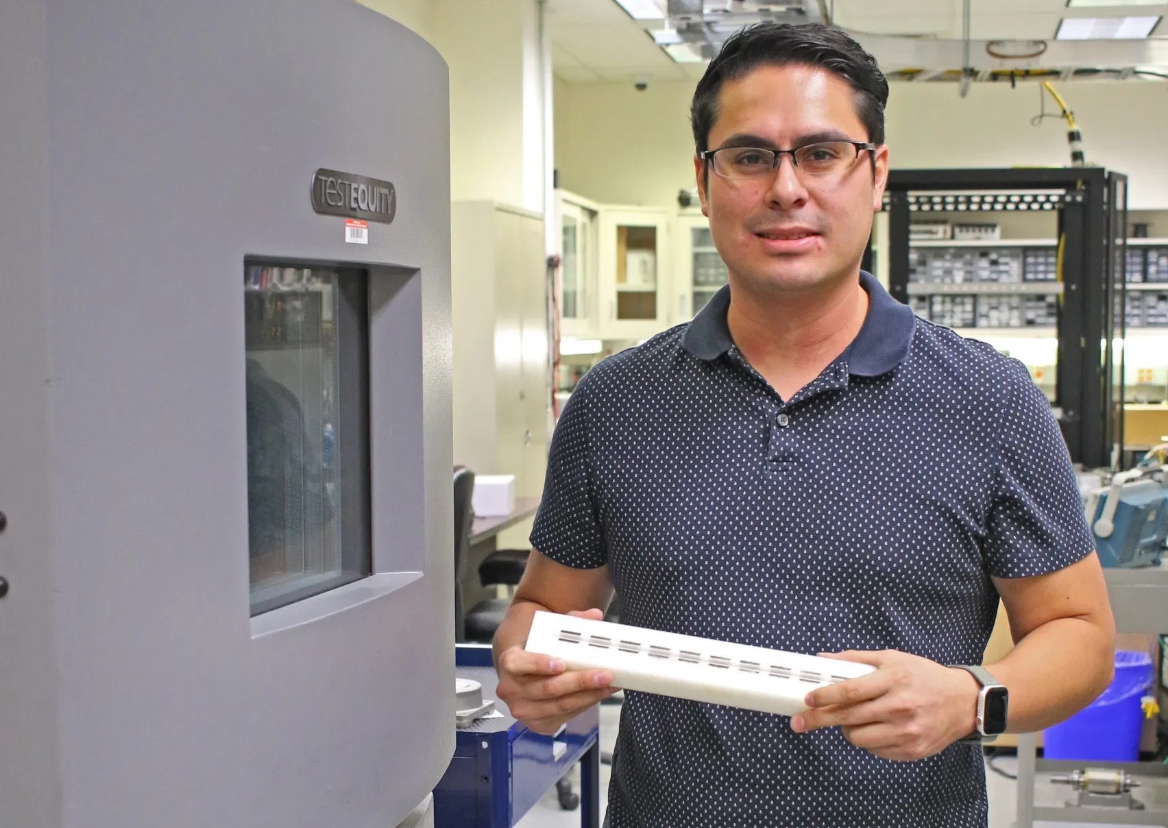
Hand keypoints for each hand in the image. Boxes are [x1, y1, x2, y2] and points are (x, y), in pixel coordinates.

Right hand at [496, 608, 616, 734]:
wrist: (521, 670)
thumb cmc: (536, 648)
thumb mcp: (547, 630)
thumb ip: (571, 621)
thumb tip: (595, 615)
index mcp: (510, 663)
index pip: (519, 664)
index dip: (539, 664)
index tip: (561, 663)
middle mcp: (511, 690)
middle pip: (548, 688)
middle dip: (580, 681)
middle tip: (604, 673)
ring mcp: (523, 710)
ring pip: (561, 705)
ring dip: (589, 695)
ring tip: (609, 684)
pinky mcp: (538, 724)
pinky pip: (566, 716)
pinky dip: (585, 705)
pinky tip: (599, 694)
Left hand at [789, 650, 979, 761]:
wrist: (963, 702)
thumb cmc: (924, 676)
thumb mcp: (893, 658)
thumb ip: (857, 659)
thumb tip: (823, 659)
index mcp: (893, 680)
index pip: (850, 691)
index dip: (824, 696)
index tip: (807, 699)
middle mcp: (899, 707)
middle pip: (848, 717)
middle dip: (818, 720)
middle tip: (799, 722)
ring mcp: (906, 732)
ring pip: (858, 738)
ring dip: (846, 729)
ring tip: (852, 719)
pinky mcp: (911, 750)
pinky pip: (875, 750)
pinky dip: (868, 740)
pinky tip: (876, 727)